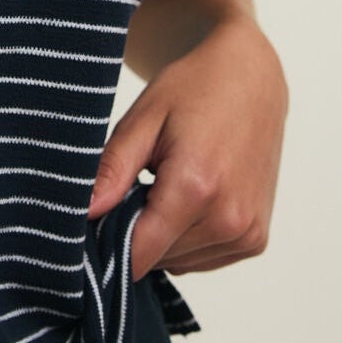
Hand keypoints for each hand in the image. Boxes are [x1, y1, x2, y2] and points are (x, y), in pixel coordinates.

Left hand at [86, 14, 288, 281]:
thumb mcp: (144, 120)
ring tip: (164, 186)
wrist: (252, 79)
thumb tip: (85, 213)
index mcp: (196, 187)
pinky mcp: (256, 238)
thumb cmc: (194, 91)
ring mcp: (247, 232)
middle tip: (134, 186)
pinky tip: (188, 198)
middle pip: (158, 259)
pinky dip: (187, 239)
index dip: (109, 243)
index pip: (139, 253)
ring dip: (163, 237)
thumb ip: (113, 170)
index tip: (97, 220)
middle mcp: (229, 218)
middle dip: (135, 233)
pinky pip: (204, 259)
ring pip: (179, 263)